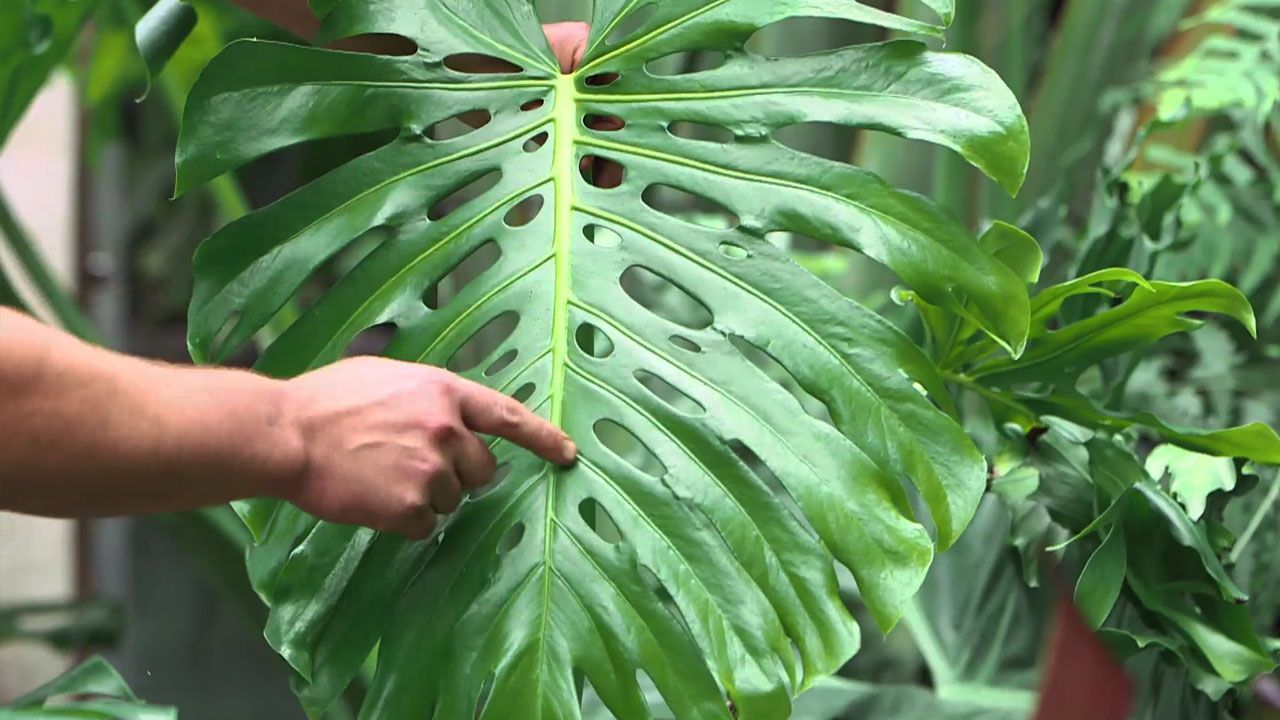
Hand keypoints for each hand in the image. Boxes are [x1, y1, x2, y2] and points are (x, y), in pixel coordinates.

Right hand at [279, 357, 574, 538]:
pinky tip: (373, 499)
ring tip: (379, 476)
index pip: (509, 416)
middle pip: (483, 469)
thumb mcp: (387, 377)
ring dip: (424, 497)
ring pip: (452, 500)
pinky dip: (402, 521)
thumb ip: (428, 396)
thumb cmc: (326, 402)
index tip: (569, 455)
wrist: (286, 434)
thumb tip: (450, 416)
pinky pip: (425, 526)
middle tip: (411, 466)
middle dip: (458, 474)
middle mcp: (447, 429)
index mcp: (443, 391)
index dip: (544, 438)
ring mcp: (431, 469)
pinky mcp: (411, 506)